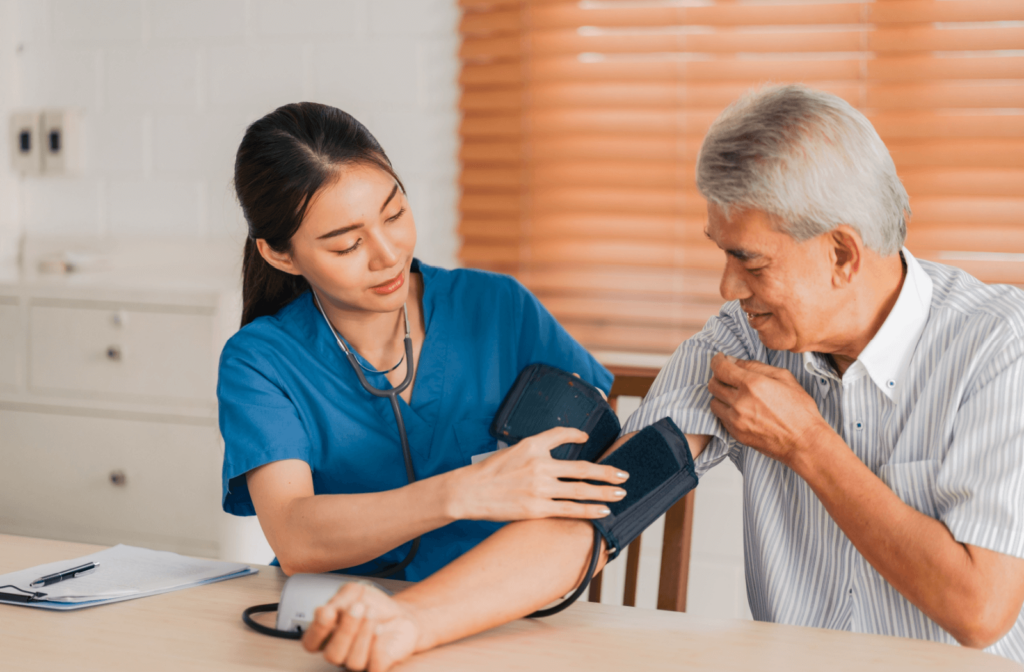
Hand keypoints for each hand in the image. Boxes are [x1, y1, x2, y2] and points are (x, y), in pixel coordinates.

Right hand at [302, 582, 418, 671]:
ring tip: (371, 614)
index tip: (328, 611)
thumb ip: (338, 601)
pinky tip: (380, 629)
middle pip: (332, 655)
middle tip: (357, 607)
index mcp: (327, 635)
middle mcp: (340, 652)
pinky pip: (375, 666)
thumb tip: (322, 612)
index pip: (311, 643)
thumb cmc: (372, 604)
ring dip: (363, 635)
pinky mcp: (378, 665)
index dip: (317, 630)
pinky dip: (377, 646)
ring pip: (353, 661)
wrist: (399, 612)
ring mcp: (358, 661)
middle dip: (345, 630)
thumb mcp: (352, 593)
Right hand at [448, 426, 628, 521]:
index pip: (561, 435)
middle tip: (624, 474)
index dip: (577, 435)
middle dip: (606, 472)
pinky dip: (589, 509)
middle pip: (582, 469)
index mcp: (532, 446)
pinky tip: (603, 510)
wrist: (468, 491)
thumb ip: (539, 447)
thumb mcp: (514, 449)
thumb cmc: (490, 471)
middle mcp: (539, 465)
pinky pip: (569, 509)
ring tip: (620, 493)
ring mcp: (539, 489)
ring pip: (580, 490)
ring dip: (604, 492)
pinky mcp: (536, 509)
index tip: (588, 439)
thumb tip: (564, 447)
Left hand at [707, 353, 832, 466]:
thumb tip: (734, 361)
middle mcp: (740, 402)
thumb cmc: (799, 410)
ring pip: (714, 402)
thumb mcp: (784, 377)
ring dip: (721, 395)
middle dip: (719, 377)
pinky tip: (740, 409)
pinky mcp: (736, 434)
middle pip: (713, 384)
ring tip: (735, 394)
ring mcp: (736, 420)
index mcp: (753, 385)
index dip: (717, 360)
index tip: (719, 359)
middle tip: (729, 377)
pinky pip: (720, 418)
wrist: (804, 441)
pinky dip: (726, 411)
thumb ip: (756, 366)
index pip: (720, 368)